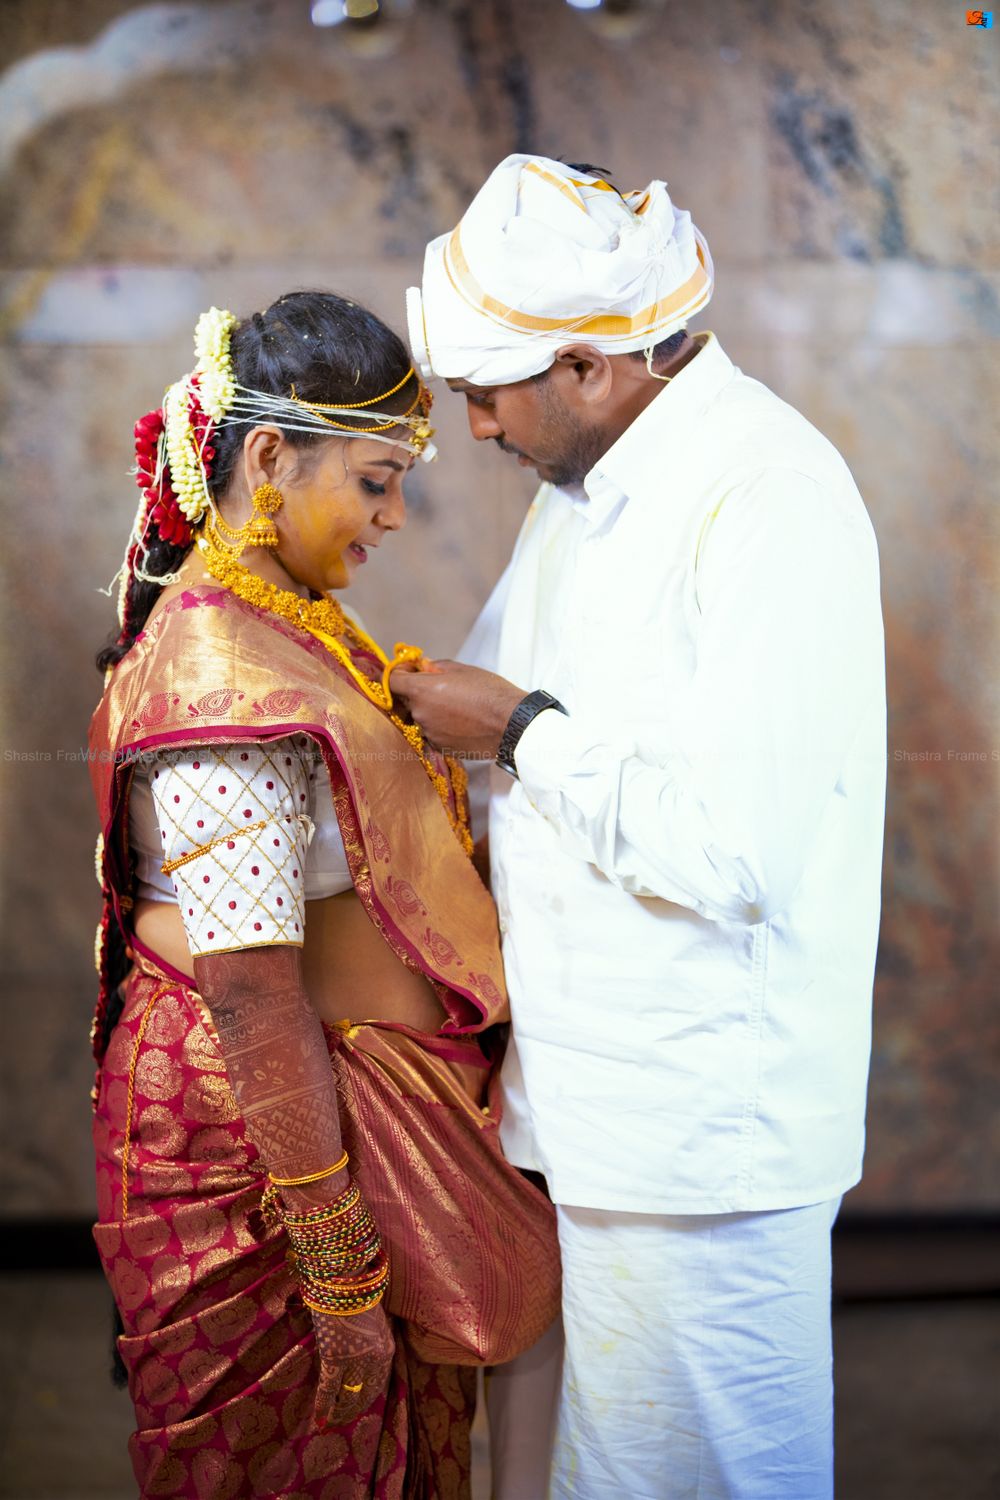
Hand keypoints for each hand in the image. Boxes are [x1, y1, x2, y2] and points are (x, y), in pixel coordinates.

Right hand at [313, 1299, 393, 1428]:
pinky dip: (323, 1406)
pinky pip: (329, 1389)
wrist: (344, 1280)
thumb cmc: (356, 1295)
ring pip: (349, 1395)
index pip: (380, 1382)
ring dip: (340, 1410)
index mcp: (387, 1347)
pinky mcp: (335, 1358)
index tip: (359, 1406)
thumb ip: (371, 1339)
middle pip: (366, 1393)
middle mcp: (375, 1358)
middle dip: (354, 1408)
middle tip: (343, 1418)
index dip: (368, 1396)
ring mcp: (356, 1359)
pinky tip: (319, 1420)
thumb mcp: (373, 1319)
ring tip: (331, 1420)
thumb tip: (361, 1354)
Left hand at [392, 660, 525, 757]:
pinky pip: (432, 732)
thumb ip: (435, 667)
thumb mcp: (461, 669)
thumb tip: (422, 667)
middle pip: (406, 700)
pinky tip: (461, 721)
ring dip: (431, 710)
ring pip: (421, 717)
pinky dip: (441, 726)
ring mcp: (429, 733)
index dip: (399, 672)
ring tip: (456, 706)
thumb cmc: (489, 692)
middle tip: (440, 687)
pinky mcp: (440, 747)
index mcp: (421, 690)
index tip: (411, 670)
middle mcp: (420, 713)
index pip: (392, 681)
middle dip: (418, 691)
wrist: (511, 724)